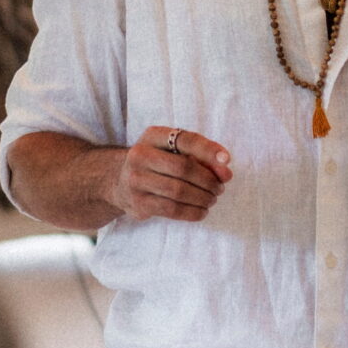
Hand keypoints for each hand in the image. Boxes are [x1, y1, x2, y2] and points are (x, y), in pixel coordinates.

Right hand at [109, 126, 232, 222]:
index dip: (208, 150)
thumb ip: (201, 156)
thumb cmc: (157, 163)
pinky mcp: (138, 203)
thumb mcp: (173, 151)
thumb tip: (226, 173)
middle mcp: (140, 155)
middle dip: (208, 180)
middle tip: (220, 188)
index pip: (185, 139)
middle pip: (184, 168)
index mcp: (152, 136)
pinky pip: (172, 209)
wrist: (119, 182)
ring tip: (212, 199)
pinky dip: (193, 212)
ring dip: (203, 198)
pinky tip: (201, 211)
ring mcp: (136, 180)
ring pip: (179, 191)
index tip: (227, 160)